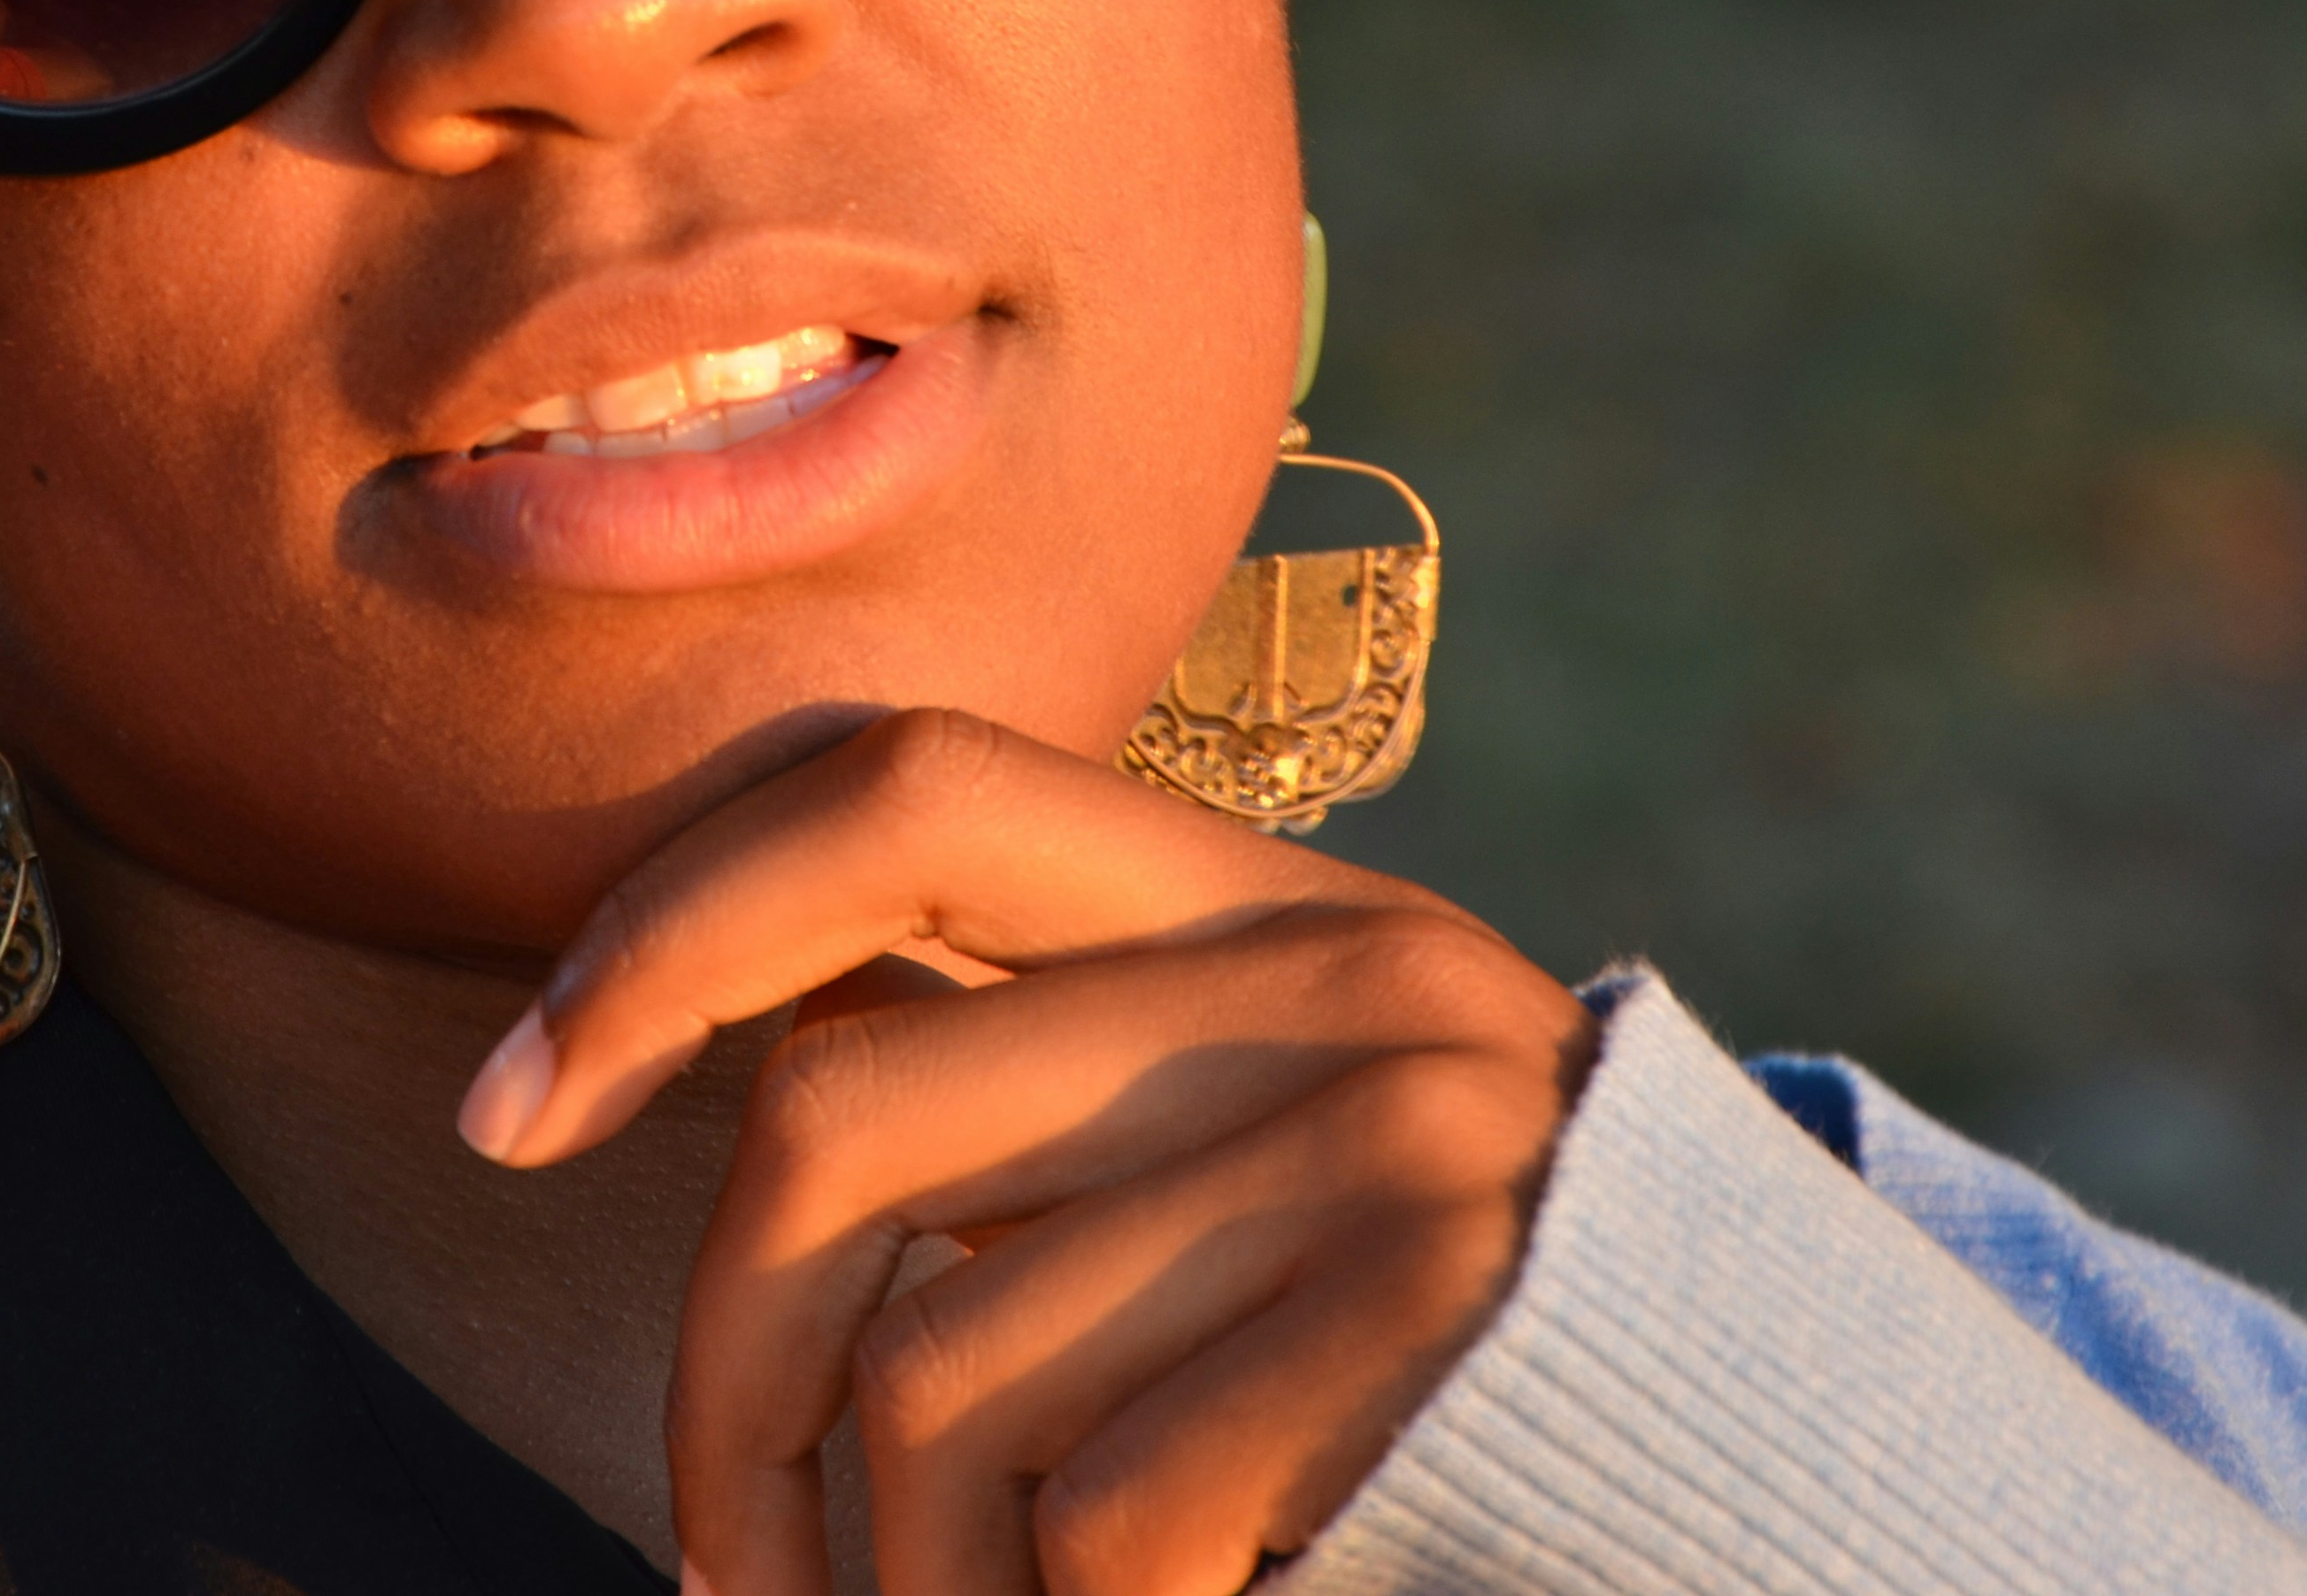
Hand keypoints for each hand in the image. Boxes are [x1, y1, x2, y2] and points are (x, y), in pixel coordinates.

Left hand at [455, 708, 1600, 1595]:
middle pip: (847, 1118)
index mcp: (1256, 896)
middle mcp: (1329, 970)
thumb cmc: (1437, 1344)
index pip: (901, 789)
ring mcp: (1395, 1136)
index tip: (514, 1102)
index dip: (669, 918)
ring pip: (949, 1379)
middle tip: (711, 1569)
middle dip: (718, 1380)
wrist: (1792, 1459)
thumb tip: (737, 1130)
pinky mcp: (1444, 1314)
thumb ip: (1056, 1090)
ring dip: (892, 1581)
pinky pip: (1104, 1515)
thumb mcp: (1258, 1150)